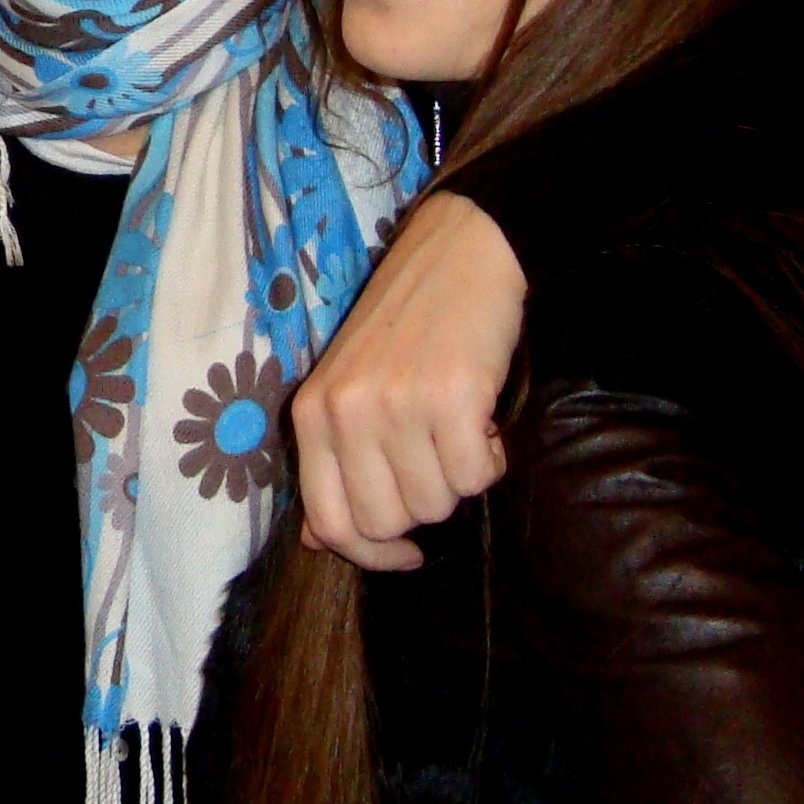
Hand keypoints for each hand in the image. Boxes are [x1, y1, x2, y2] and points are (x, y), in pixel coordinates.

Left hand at [294, 191, 523, 569]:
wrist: (462, 250)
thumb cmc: (408, 325)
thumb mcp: (349, 387)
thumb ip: (332, 460)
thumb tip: (318, 541)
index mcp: (312, 413)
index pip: (329, 523)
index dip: (372, 553)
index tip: (405, 551)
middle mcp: (346, 412)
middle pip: (388, 521)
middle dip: (424, 506)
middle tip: (438, 458)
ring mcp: (397, 405)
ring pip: (437, 503)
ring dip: (460, 477)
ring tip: (459, 426)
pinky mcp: (452, 398)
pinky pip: (478, 476)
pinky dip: (491, 458)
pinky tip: (483, 419)